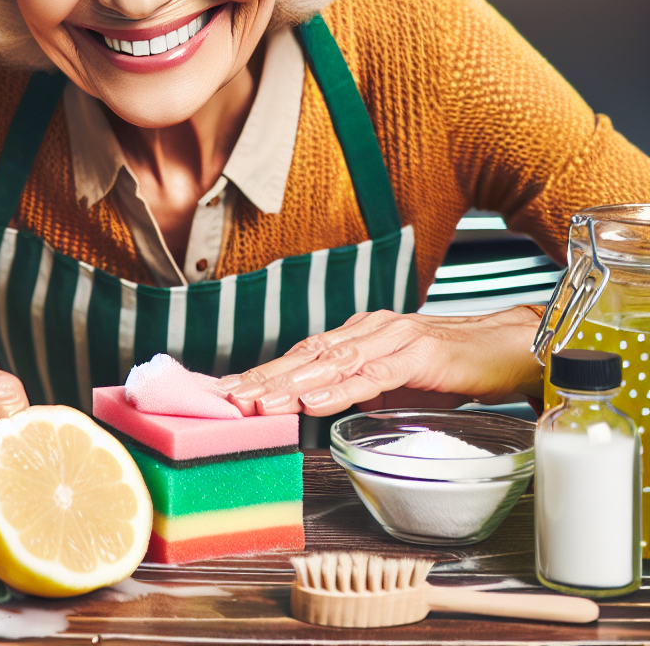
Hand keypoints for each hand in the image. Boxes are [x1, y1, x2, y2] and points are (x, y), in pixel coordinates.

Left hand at [216, 307, 543, 415]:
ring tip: (256, 403)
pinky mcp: (421, 356)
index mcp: (360, 336)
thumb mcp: (398, 383)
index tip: (227, 391)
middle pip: (305, 357)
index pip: (302, 356)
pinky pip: (373, 375)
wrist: (513, 347)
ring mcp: (394, 340)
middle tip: (223, 398)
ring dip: (290, 386)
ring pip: (331, 364)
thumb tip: (327, 406)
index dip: (263, 374)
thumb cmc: (456, 366)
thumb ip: (362, 388)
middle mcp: (370, 331)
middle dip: (261, 379)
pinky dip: (341, 389)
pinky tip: (313, 403)